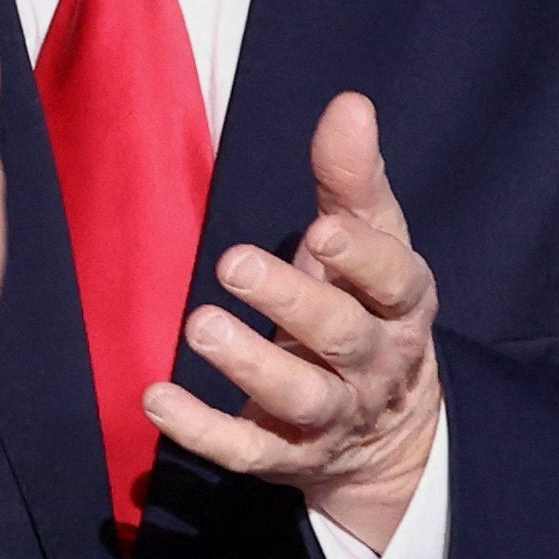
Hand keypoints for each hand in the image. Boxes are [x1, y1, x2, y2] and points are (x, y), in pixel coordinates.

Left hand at [146, 92, 440, 552]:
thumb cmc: (368, 308)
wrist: (390, 433)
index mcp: (401, 304)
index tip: (322, 229)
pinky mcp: (289, 455)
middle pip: (342, 336)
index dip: (361, 258)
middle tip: (233, 263)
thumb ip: (353, 179)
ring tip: (199, 326)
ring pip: (299, 397)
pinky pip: (248, 450)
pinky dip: (203, 430)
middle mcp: (375, 364)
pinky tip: (157, 398)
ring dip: (250, 364)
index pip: (394, 279)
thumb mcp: (374, 243)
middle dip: (291, 300)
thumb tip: (349, 103)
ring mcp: (333, 416)